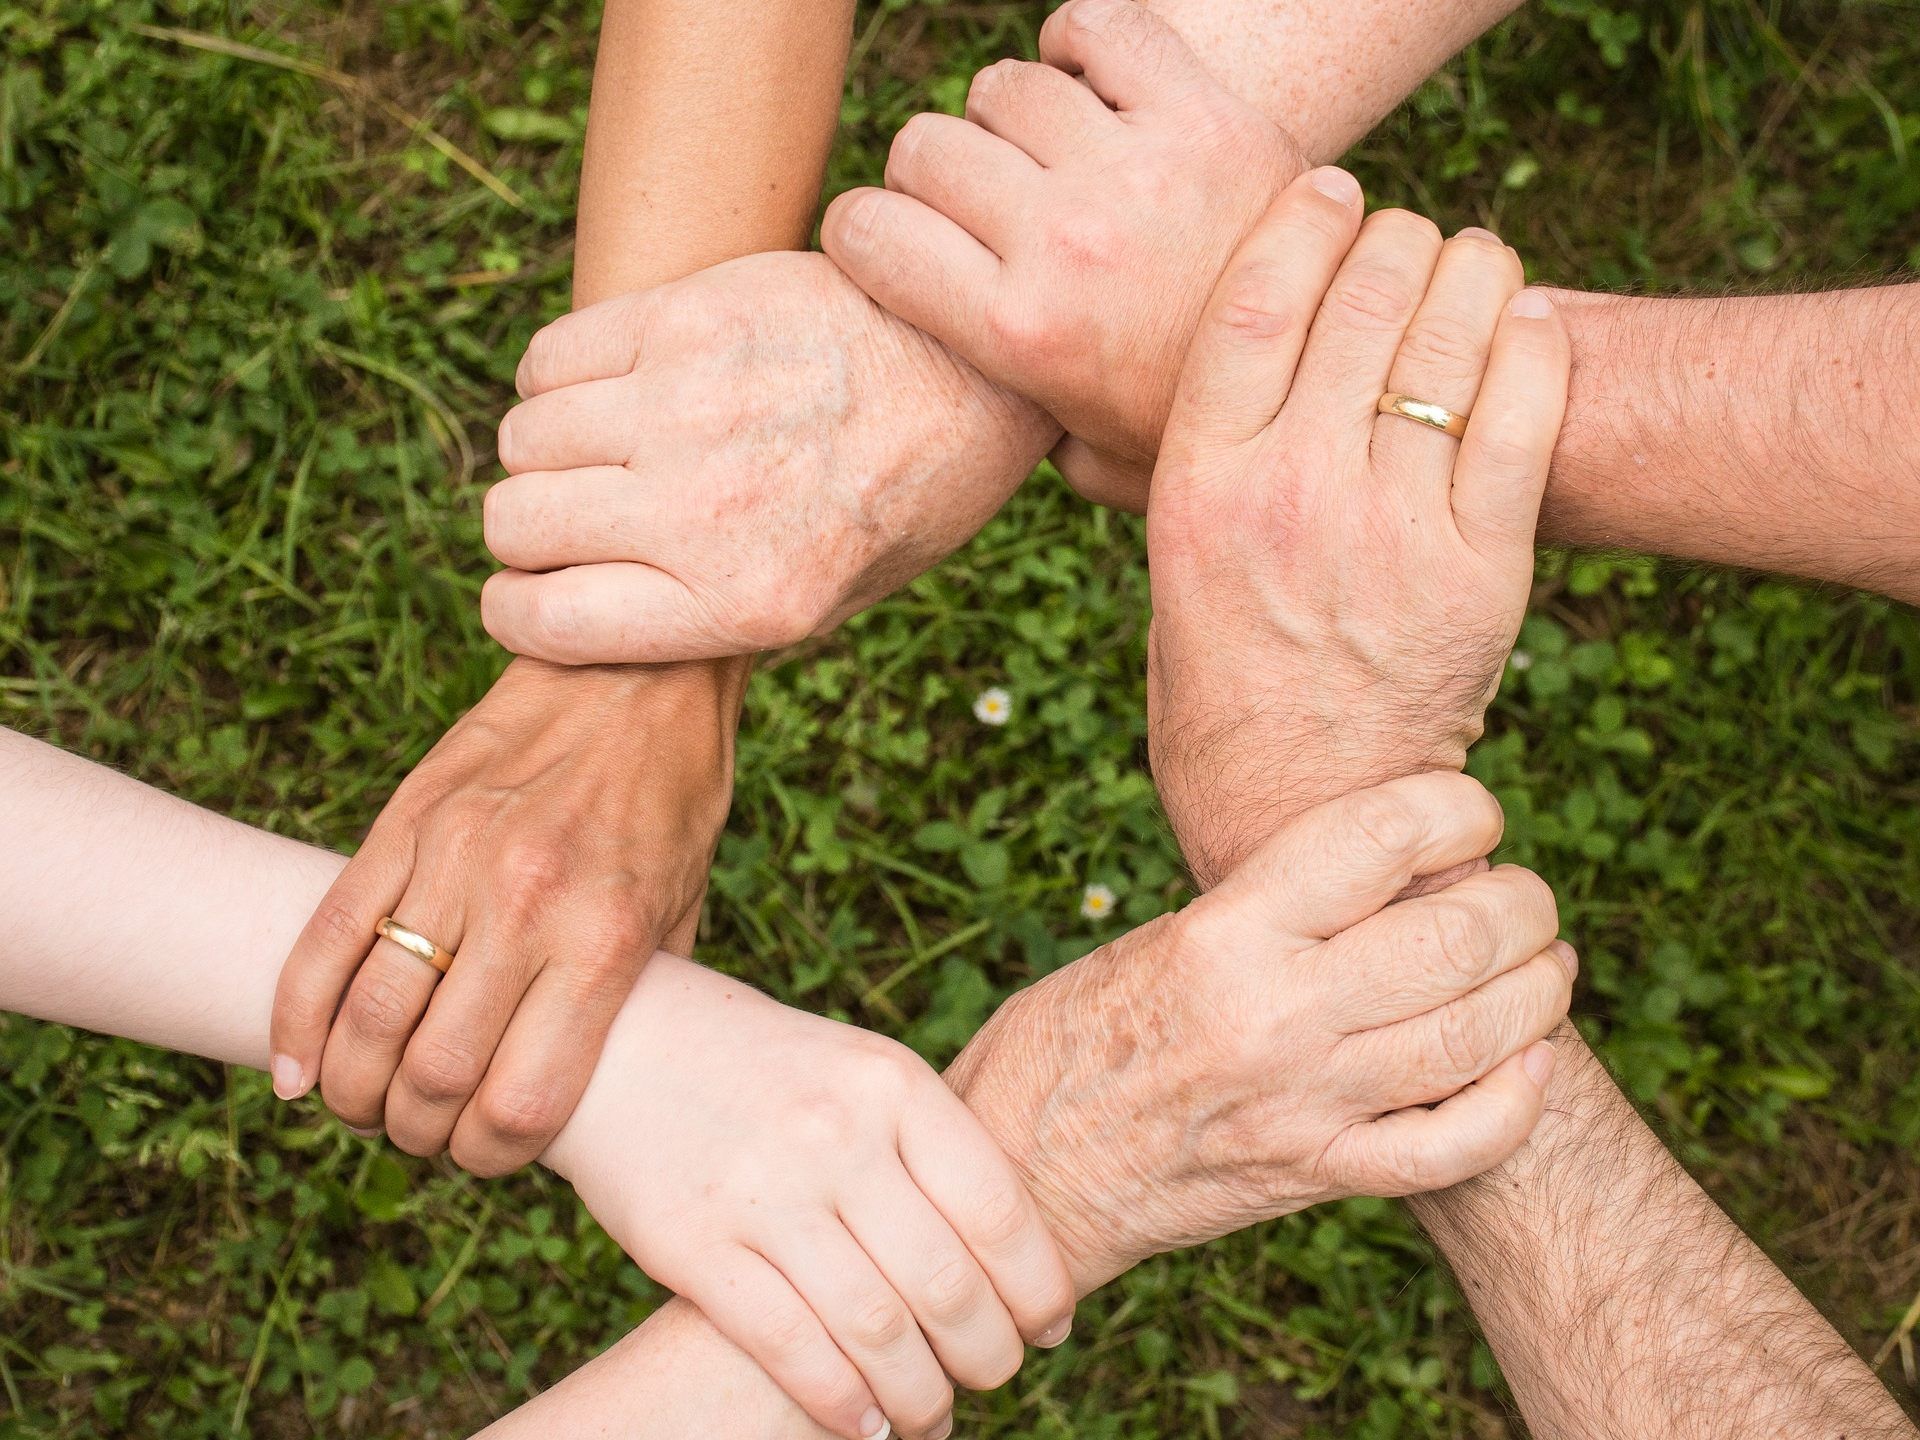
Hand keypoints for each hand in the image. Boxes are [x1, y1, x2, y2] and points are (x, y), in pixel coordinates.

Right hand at [270, 658, 741, 1173]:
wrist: (635, 670)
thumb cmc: (673, 798)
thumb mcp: (684, 907)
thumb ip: (637, 998)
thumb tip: (600, 1088)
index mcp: (604, 939)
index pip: (521, 1101)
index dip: (491, 1157)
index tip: (487, 1156)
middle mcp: (525, 905)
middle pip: (433, 1075)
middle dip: (417, 1133)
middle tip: (422, 1135)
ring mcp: (454, 860)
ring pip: (368, 1016)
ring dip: (353, 1088)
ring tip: (365, 1104)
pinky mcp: (404, 822)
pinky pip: (326, 937)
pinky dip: (296, 1018)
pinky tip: (297, 1068)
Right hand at [479, 251, 1057, 664]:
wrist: (978, 369)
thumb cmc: (905, 495)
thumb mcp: (832, 600)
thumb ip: (711, 617)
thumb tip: (587, 615)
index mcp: (745, 602)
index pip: (545, 622)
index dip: (518, 611)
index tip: (529, 594)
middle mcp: (707, 511)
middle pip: (516, 524)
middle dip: (528, 531)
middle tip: (576, 516)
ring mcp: (690, 407)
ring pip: (523, 439)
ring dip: (545, 451)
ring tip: (603, 448)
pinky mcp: (688, 318)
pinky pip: (550, 358)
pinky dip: (556, 378)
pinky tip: (611, 386)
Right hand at [544, 955, 1075, 1439]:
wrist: (621, 1040)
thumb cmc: (767, 1066)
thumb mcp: (860, 1070)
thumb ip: (928, 1145)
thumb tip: (1014, 1255)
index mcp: (892, 1084)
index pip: (998, 1209)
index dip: (1038, 1286)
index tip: (1049, 1327)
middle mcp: (836, 1135)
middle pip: (947, 1283)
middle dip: (987, 1354)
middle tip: (995, 1378)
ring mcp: (763, 1191)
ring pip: (876, 1330)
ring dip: (921, 1396)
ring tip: (933, 1415)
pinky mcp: (693, 1245)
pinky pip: (789, 1346)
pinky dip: (840, 1403)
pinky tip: (864, 1426)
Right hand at [823, 0, 1301, 510]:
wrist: (1339, 380)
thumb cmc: (1198, 427)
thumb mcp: (1091, 463)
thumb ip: (1015, 432)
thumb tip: (960, 413)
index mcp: (1019, 333)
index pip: (866, 232)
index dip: (863, 233)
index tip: (890, 245)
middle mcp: (1065, 242)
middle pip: (926, 148)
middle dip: (932, 178)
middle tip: (978, 209)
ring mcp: (1135, 171)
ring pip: (1003, 87)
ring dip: (1010, 120)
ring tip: (1046, 160)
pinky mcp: (1204, 115)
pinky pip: (1100, 27)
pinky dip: (1080, 42)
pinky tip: (1090, 87)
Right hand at [946, 772, 1569, 1290]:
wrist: (1021, 1174)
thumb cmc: (1072, 1037)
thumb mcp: (1157, 940)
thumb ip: (1267, 910)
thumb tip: (1385, 872)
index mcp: (1224, 934)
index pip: (1380, 837)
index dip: (1457, 808)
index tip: (1472, 812)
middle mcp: (1274, 1015)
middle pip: (1456, 936)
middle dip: (1522, 904)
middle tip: (1524, 896)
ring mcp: (1304, 1104)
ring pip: (1478, 1037)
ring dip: (1539, 990)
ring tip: (1545, 964)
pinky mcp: (1316, 1177)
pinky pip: (1453, 1146)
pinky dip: (1515, 1102)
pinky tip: (1530, 1063)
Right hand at [1144, 174, 1570, 885]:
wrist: (1302, 816)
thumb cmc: (1221, 694)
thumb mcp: (1166, 575)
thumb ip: (1177, 474)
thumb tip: (1175, 379)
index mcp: (1198, 489)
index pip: (1253, 302)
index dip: (1301, 222)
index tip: (1331, 189)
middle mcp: (1290, 495)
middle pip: (1361, 299)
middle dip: (1395, 240)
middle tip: (1408, 238)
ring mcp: (1391, 532)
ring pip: (1448, 340)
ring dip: (1470, 273)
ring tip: (1472, 265)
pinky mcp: (1481, 573)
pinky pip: (1523, 418)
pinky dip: (1532, 348)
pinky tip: (1524, 323)